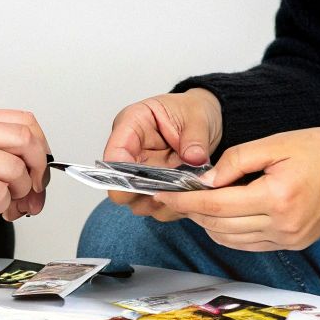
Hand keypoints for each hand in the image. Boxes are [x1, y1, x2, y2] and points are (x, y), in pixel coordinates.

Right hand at [99, 89, 221, 221]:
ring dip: (159, 203)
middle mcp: (131, 151)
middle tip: (170, 192)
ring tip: (183, 195)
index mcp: (133, 125)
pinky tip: (187, 198)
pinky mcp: (155, 186)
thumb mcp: (198, 117)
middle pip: (120, 184)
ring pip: (137, 201)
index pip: (115, 152)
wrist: (204, 119)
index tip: (139, 184)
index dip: (120, 173)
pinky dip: (171, 207)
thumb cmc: (192, 111)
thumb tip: (194, 158)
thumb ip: (195, 137)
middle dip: (143, 193)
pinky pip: (156, 207)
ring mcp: (142, 172)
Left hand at [151, 127, 319, 250]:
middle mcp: (282, 225)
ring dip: (208, 223)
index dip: (186, 200)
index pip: (217, 206)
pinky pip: (248, 243)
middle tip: (174, 194)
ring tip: (195, 202)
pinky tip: (221, 213)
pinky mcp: (291, 243)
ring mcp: (288, 238)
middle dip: (192, 211)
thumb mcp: (277, 143)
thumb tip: (205, 179)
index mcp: (278, 197)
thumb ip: (237, 159)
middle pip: (220, 226)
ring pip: (230, 239)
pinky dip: (228, 230)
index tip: (164, 193)